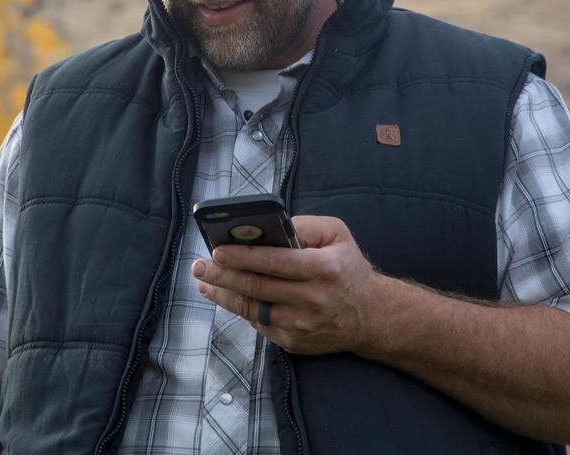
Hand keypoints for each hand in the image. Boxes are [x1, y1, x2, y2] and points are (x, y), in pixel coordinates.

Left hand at [192, 215, 384, 354]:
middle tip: (199, 265)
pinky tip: (227, 296)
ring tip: (204, 282)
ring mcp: (302, 325)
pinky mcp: (294, 342)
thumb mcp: (337, 235)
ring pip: (252, 310)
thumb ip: (304, 225)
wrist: (370, 316)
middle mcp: (312, 300)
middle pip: (257, 288)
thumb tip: (268, 228)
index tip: (216, 250)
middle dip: (222, 275)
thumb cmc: (348, 268)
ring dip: (223, 296)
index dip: (242, 256)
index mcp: (322, 270)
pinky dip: (241, 309)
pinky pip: (260, 324)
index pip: (274, 262)